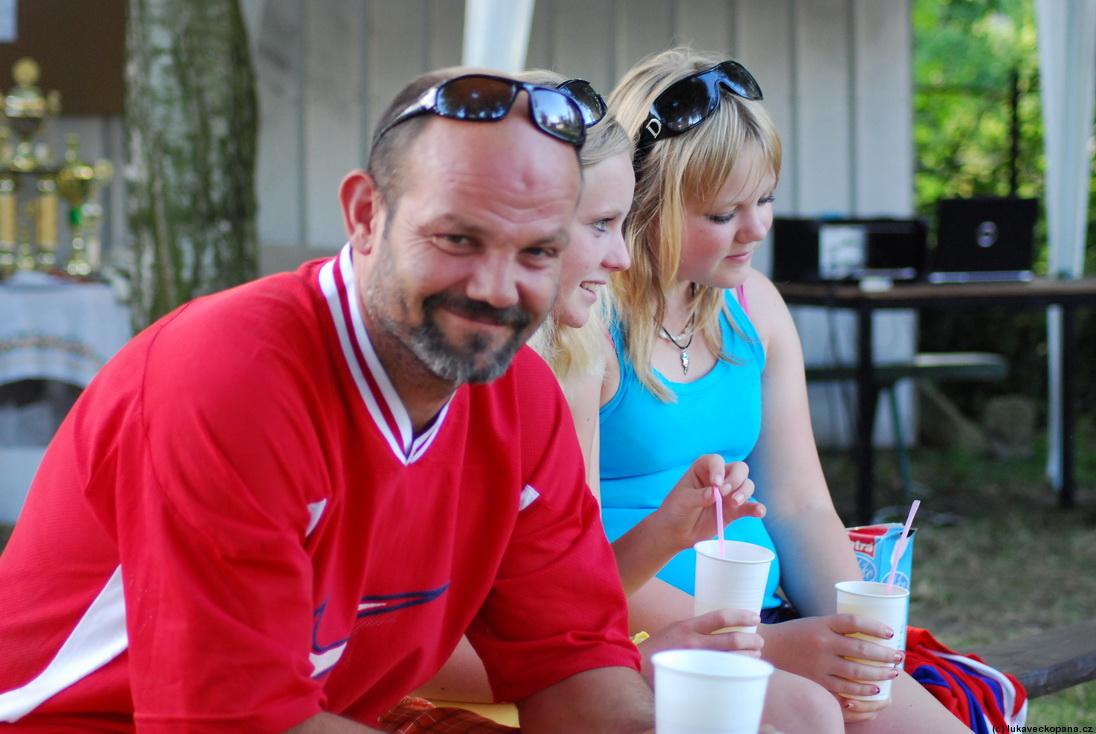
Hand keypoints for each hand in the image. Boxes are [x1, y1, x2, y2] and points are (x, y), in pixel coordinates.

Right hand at [638, 608, 763, 684]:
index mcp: (688, 626)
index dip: (742, 616)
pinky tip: (743, 670)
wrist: (637, 668)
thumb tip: (726, 627)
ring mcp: (695, 661)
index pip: (721, 617)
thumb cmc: (660, 647)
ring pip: (732, 659)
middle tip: (759, 642)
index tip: (755, 617)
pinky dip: (738, 670)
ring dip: (749, 657)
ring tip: (754, 656)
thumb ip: (698, 628)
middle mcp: (693, 643)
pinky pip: (724, 673)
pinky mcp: (696, 676)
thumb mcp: (676, 629)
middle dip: (752, 640)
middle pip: (732, 640)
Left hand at [648, 455, 764, 552]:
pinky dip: (757, 508)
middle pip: (739, 469)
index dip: (719, 469)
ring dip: (744, 492)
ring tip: (733, 503)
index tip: (715, 483)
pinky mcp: (734, 511)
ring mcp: (728, 494)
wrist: (676, 532)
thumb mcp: (683, 501)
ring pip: (747, 485)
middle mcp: (719, 478)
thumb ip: (699, 496)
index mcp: (703, 469)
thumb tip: (716, 494)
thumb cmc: (676, 511)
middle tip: (724, 493)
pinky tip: (759, 511)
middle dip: (735, 479)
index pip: (716, 461)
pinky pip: (750, 507)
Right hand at [760, 615, 903, 722]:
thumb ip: (838, 628)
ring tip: (892, 672)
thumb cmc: (797, 634)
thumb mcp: (816, 623)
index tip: (891, 632)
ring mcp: (819, 663)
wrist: (769, 648)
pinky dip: (863, 690)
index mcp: (823, 623)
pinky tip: (874, 689)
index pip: (854, 622)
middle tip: (899, 656)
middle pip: (861, 649)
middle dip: (885, 655)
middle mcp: (822, 642)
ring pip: (857, 671)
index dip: (875, 626)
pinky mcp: (816, 680)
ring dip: (879, 673)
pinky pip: (845, 688)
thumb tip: (871, 633)